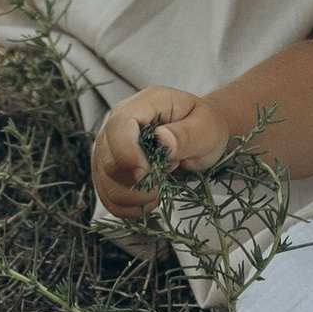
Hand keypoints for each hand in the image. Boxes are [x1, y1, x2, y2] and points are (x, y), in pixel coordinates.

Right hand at [92, 83, 232, 218]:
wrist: (201, 134)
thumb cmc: (205, 126)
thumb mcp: (206, 128)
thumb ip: (186, 134)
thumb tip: (162, 138)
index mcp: (143, 105)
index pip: (118, 126)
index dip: (127, 154)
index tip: (147, 173)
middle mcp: (118, 125)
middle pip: (109, 162)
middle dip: (138, 182)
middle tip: (166, 179)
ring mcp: (109, 149)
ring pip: (106, 185)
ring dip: (135, 197)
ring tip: (160, 189)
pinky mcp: (108, 171)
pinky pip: (108, 199)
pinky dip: (129, 207)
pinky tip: (148, 199)